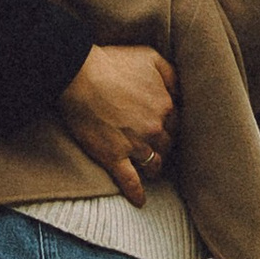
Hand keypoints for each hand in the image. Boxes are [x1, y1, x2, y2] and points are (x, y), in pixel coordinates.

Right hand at [58, 45, 176, 206]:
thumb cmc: (111, 62)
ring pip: (154, 164)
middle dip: (163, 145)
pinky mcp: (114, 157)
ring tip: (150, 168)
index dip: (169, 125)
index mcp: (165, 105)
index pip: (176, 122)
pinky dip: (136, 193)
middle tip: (155, 146)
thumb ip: (171, 73)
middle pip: (167, 144)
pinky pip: (130, 182)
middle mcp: (155, 128)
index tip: (163, 126)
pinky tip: (140, 201)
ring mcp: (135, 145)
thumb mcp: (150, 57)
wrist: (78, 74)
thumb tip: (181, 90)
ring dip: (154, 166)